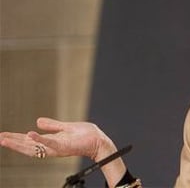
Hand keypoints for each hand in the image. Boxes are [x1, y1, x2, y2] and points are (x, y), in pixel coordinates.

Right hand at [0, 117, 114, 160]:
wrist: (100, 141)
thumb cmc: (86, 135)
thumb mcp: (66, 127)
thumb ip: (52, 125)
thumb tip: (37, 121)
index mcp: (51, 141)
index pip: (30, 141)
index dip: (16, 138)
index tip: (3, 136)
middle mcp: (52, 146)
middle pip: (28, 146)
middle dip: (13, 143)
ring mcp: (57, 147)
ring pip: (35, 147)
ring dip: (20, 143)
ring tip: (6, 139)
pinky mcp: (65, 146)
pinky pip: (50, 143)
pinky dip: (39, 139)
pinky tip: (29, 134)